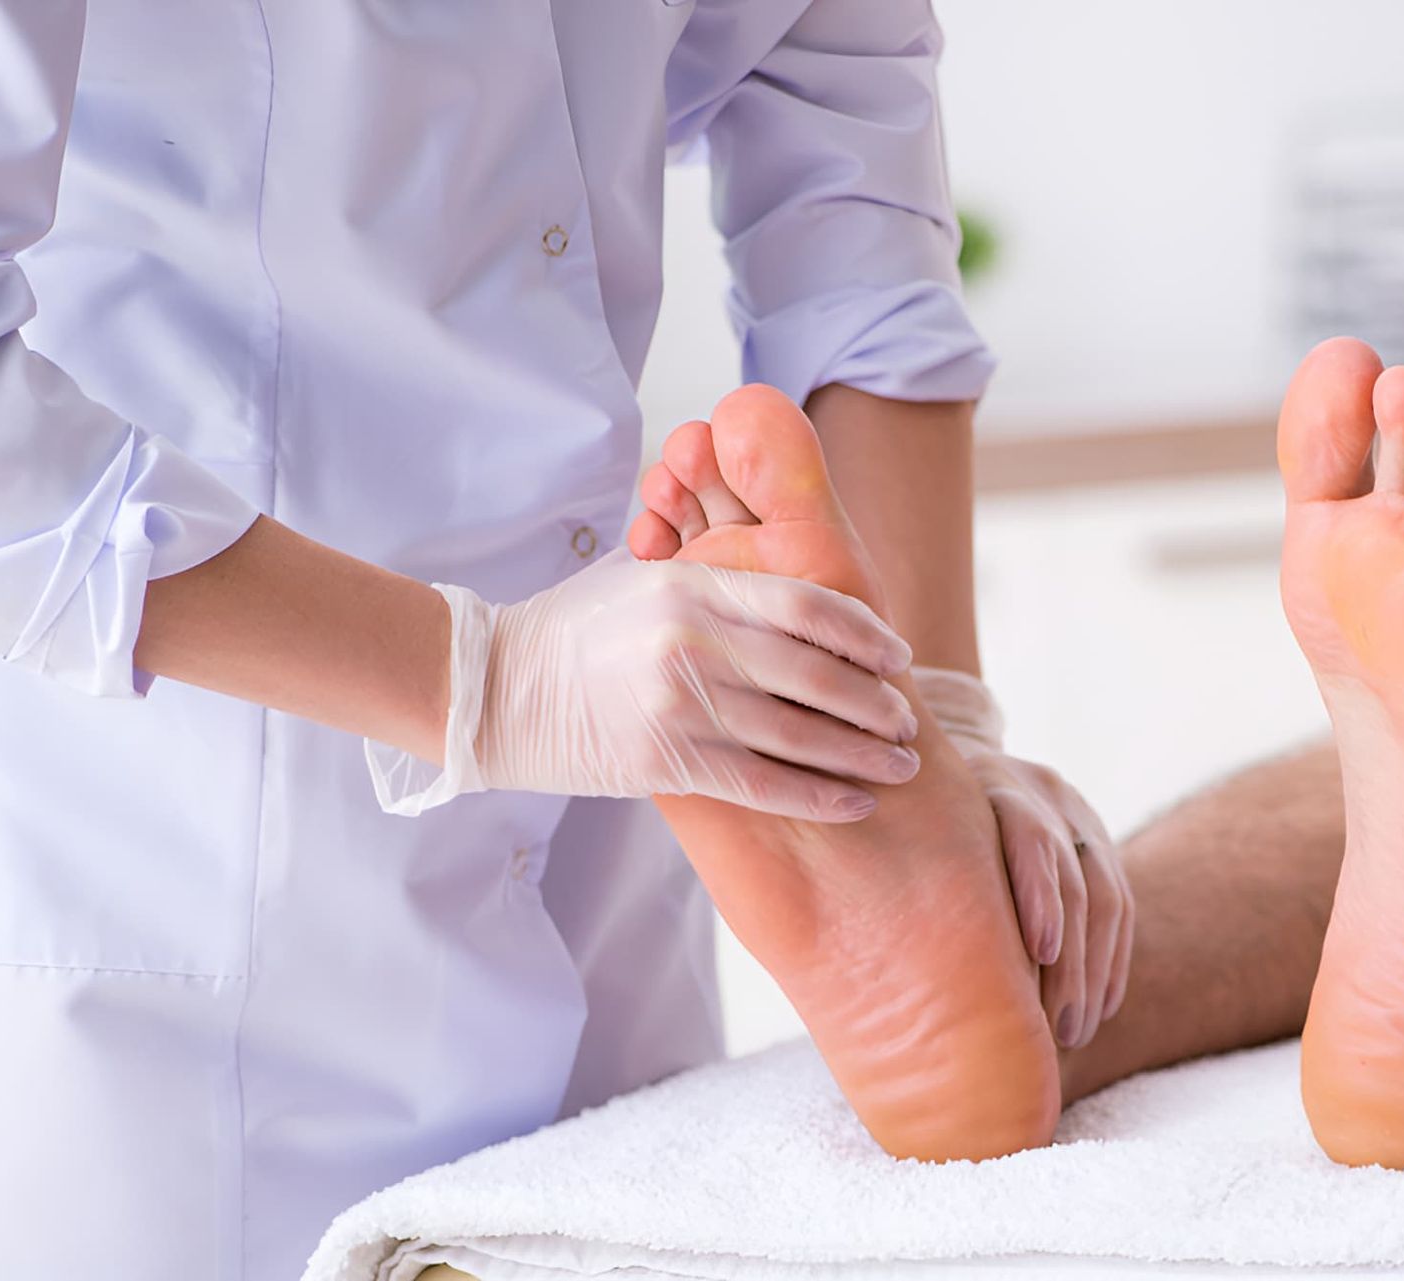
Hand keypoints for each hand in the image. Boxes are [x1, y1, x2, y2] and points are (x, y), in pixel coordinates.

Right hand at [374, 550, 920, 819]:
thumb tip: (801, 599)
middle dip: (874, 704)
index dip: (865, 634)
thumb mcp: (645, 581)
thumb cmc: (577, 630)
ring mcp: (681, 704)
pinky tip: (853, 803)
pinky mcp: (667, 760)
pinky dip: (817, 796)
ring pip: (799, 735)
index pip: (807, 606)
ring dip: (861, 755)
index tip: (898, 657)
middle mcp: (694, 641)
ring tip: (899, 767)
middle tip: (907, 723)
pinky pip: (761, 783)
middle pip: (816, 674)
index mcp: (693, 585)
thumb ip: (718, 583)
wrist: (497, 688)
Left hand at [914, 666, 1133, 1048]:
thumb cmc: (909, 815)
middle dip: (1070, 959)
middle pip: (1073, 876)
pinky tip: (1100, 1008)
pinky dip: (1112, 959)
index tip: (1039, 954)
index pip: (1029, 834)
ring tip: (1075, 1031)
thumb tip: (877, 958)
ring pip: (1105, 895)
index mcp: (989, 780)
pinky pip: (1120, 902)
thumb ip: (901, 864)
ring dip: (1095, 970)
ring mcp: (1077, 812)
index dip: (1038, 892)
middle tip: (1057, 1028)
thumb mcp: (902, 822)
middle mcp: (1042, 789)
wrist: (954, 759)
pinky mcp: (1098, 838)